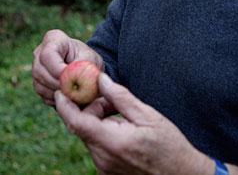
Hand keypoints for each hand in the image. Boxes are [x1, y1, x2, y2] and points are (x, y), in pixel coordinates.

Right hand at [32, 29, 102, 105]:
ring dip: (57, 93)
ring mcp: (36, 68)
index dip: (56, 69)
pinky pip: (43, 94)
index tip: (70, 78)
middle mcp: (40, 52)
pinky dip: (56, 99)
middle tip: (73, 91)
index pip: (48, 54)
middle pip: (40, 70)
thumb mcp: (91, 59)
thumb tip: (76, 77)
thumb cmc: (88, 59)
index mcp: (53, 39)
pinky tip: (69, 97)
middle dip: (57, 83)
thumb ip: (83, 66)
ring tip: (74, 94)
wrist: (86, 68)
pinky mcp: (38, 83)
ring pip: (40, 84)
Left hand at [55, 73, 213, 174]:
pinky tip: (123, 127)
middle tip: (112, 99)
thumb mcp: (147, 114)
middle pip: (83, 126)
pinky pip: (98, 145)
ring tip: (123, 114)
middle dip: (92, 108)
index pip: (77, 122)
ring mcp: (104, 166)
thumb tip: (100, 79)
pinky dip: (103, 131)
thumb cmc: (168, 144)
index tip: (61, 90)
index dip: (65, 105)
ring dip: (99, 120)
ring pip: (90, 135)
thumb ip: (120, 97)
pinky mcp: (108, 170)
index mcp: (112, 141)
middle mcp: (103, 157)